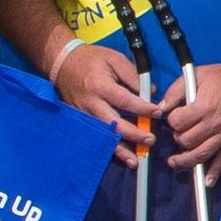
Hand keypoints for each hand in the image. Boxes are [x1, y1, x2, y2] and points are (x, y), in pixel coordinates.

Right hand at [51, 38, 157, 164]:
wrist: (62, 62)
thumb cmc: (91, 59)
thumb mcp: (114, 59)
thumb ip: (133, 75)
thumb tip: (150, 91)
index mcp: (100, 86)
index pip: (125, 101)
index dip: (143, 109)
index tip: (158, 113)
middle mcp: (91, 103)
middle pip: (113, 124)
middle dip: (133, 134)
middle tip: (150, 140)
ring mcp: (83, 113)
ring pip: (103, 135)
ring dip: (119, 149)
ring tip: (134, 161)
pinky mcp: (80, 118)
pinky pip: (95, 135)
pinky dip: (107, 146)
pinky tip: (118, 155)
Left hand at [160, 61, 220, 176]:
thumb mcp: (195, 76)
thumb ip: (175, 91)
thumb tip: (161, 108)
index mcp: (205, 106)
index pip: (177, 123)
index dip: (172, 120)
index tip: (175, 116)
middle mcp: (216, 123)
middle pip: (186, 141)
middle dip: (178, 138)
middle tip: (179, 132)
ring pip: (201, 154)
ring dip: (185, 161)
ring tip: (175, 162)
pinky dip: (214, 172)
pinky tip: (206, 181)